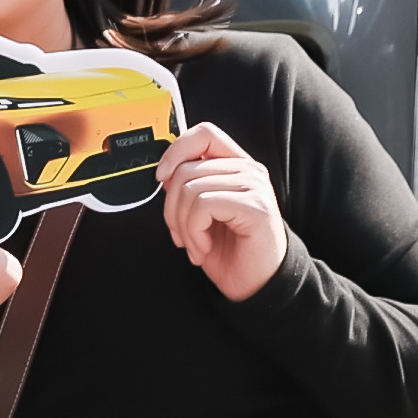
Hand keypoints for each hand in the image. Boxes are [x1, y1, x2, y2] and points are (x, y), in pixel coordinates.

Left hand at [157, 122, 286, 301]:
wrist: (256, 284)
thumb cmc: (229, 249)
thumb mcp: (200, 213)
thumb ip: (187, 186)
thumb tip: (165, 173)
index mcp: (235, 165)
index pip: (204, 134)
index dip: (176, 150)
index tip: (162, 178)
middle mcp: (248, 170)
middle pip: (186, 169)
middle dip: (171, 209)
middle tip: (182, 235)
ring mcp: (255, 186)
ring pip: (190, 189)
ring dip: (182, 226)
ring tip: (196, 244)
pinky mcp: (255, 206)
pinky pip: (202, 206)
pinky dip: (194, 232)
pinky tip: (204, 248)